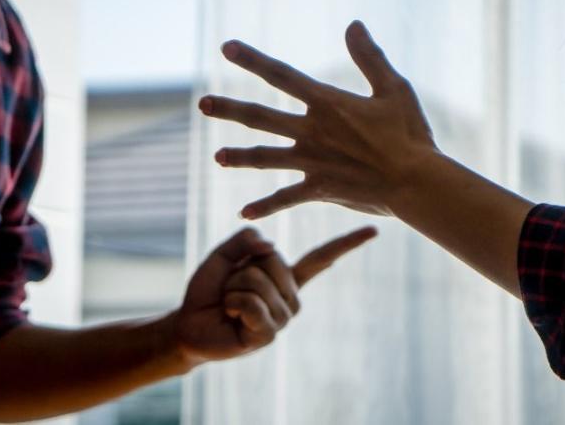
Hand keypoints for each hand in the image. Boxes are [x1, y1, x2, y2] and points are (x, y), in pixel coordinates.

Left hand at [172, 226, 375, 365]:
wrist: (189, 325)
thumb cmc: (209, 291)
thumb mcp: (225, 255)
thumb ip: (245, 240)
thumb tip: (270, 243)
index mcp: (286, 276)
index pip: (322, 258)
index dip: (348, 243)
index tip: (375, 230)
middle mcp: (291, 297)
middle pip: (272, 259)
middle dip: (241, 267)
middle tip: (231, 288)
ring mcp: (283, 318)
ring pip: (258, 281)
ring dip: (233, 287)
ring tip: (230, 303)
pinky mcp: (270, 334)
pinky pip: (251, 303)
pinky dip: (233, 303)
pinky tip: (231, 315)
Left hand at [199, 20, 437, 218]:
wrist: (416, 182)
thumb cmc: (410, 134)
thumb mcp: (393, 88)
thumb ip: (369, 57)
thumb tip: (353, 24)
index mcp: (327, 103)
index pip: (281, 75)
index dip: (252, 60)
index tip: (226, 48)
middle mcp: (312, 131)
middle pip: (260, 117)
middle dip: (230, 109)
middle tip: (202, 103)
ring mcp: (312, 162)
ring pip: (265, 157)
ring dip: (239, 157)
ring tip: (217, 157)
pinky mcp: (320, 189)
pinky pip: (287, 197)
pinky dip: (266, 205)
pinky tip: (245, 212)